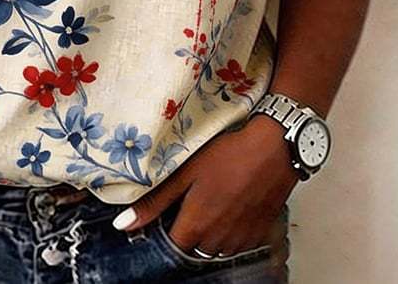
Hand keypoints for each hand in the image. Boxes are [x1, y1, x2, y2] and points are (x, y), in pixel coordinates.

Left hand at [113, 115, 298, 256]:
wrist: (274, 147)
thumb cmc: (228, 154)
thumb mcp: (185, 172)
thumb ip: (155, 201)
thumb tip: (122, 224)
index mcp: (196, 227)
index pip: (171, 248)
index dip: (164, 232)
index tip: (165, 215)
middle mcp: (218, 241)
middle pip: (193, 249)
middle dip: (186, 232)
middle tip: (188, 203)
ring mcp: (241, 240)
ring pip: (216, 248)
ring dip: (208, 233)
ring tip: (210, 202)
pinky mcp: (259, 233)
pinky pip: (237, 243)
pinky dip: (229, 231)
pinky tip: (229, 206)